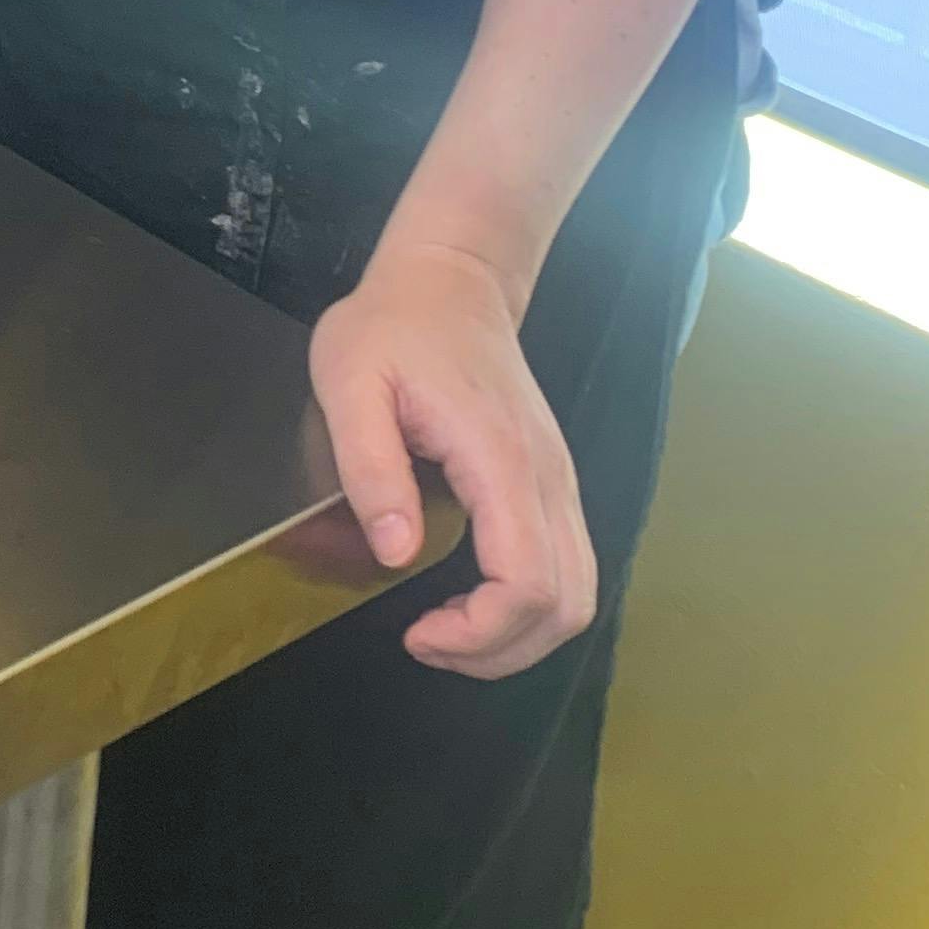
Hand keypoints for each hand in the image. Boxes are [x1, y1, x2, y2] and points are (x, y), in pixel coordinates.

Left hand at [307, 242, 596, 679]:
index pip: (526, 583)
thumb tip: (395, 551)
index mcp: (500, 458)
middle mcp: (547, 477)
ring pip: (578, 594)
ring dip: (519, 637)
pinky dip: (528, 605)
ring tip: (449, 633)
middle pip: (567, 605)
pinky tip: (471, 599)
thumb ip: (371, 467)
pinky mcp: (552, 482)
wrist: (450, 277)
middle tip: (427, 643)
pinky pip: (566, 567)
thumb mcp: (350, 383)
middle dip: (501, 651)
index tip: (417, 632)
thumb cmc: (394, 325)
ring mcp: (558, 480)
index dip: (478, 633)